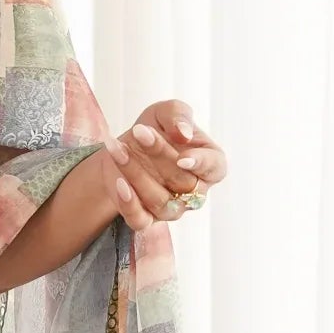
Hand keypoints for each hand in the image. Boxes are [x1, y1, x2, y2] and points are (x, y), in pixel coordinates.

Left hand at [102, 101, 227, 232]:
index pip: (216, 168)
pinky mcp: (146, 218)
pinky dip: (129, 203)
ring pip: (160, 201)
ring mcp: (171, 208)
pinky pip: (140, 220)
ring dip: (136, 173)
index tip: (183, 156)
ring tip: (118, 149)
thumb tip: (184, 133)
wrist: (121, 149)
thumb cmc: (153, 130)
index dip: (202, 164)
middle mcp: (193, 190)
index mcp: (208, 164)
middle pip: (184, 182)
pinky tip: (119, 182)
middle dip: (159, 155)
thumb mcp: (164, 113)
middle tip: (139, 132)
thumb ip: (178, 115)